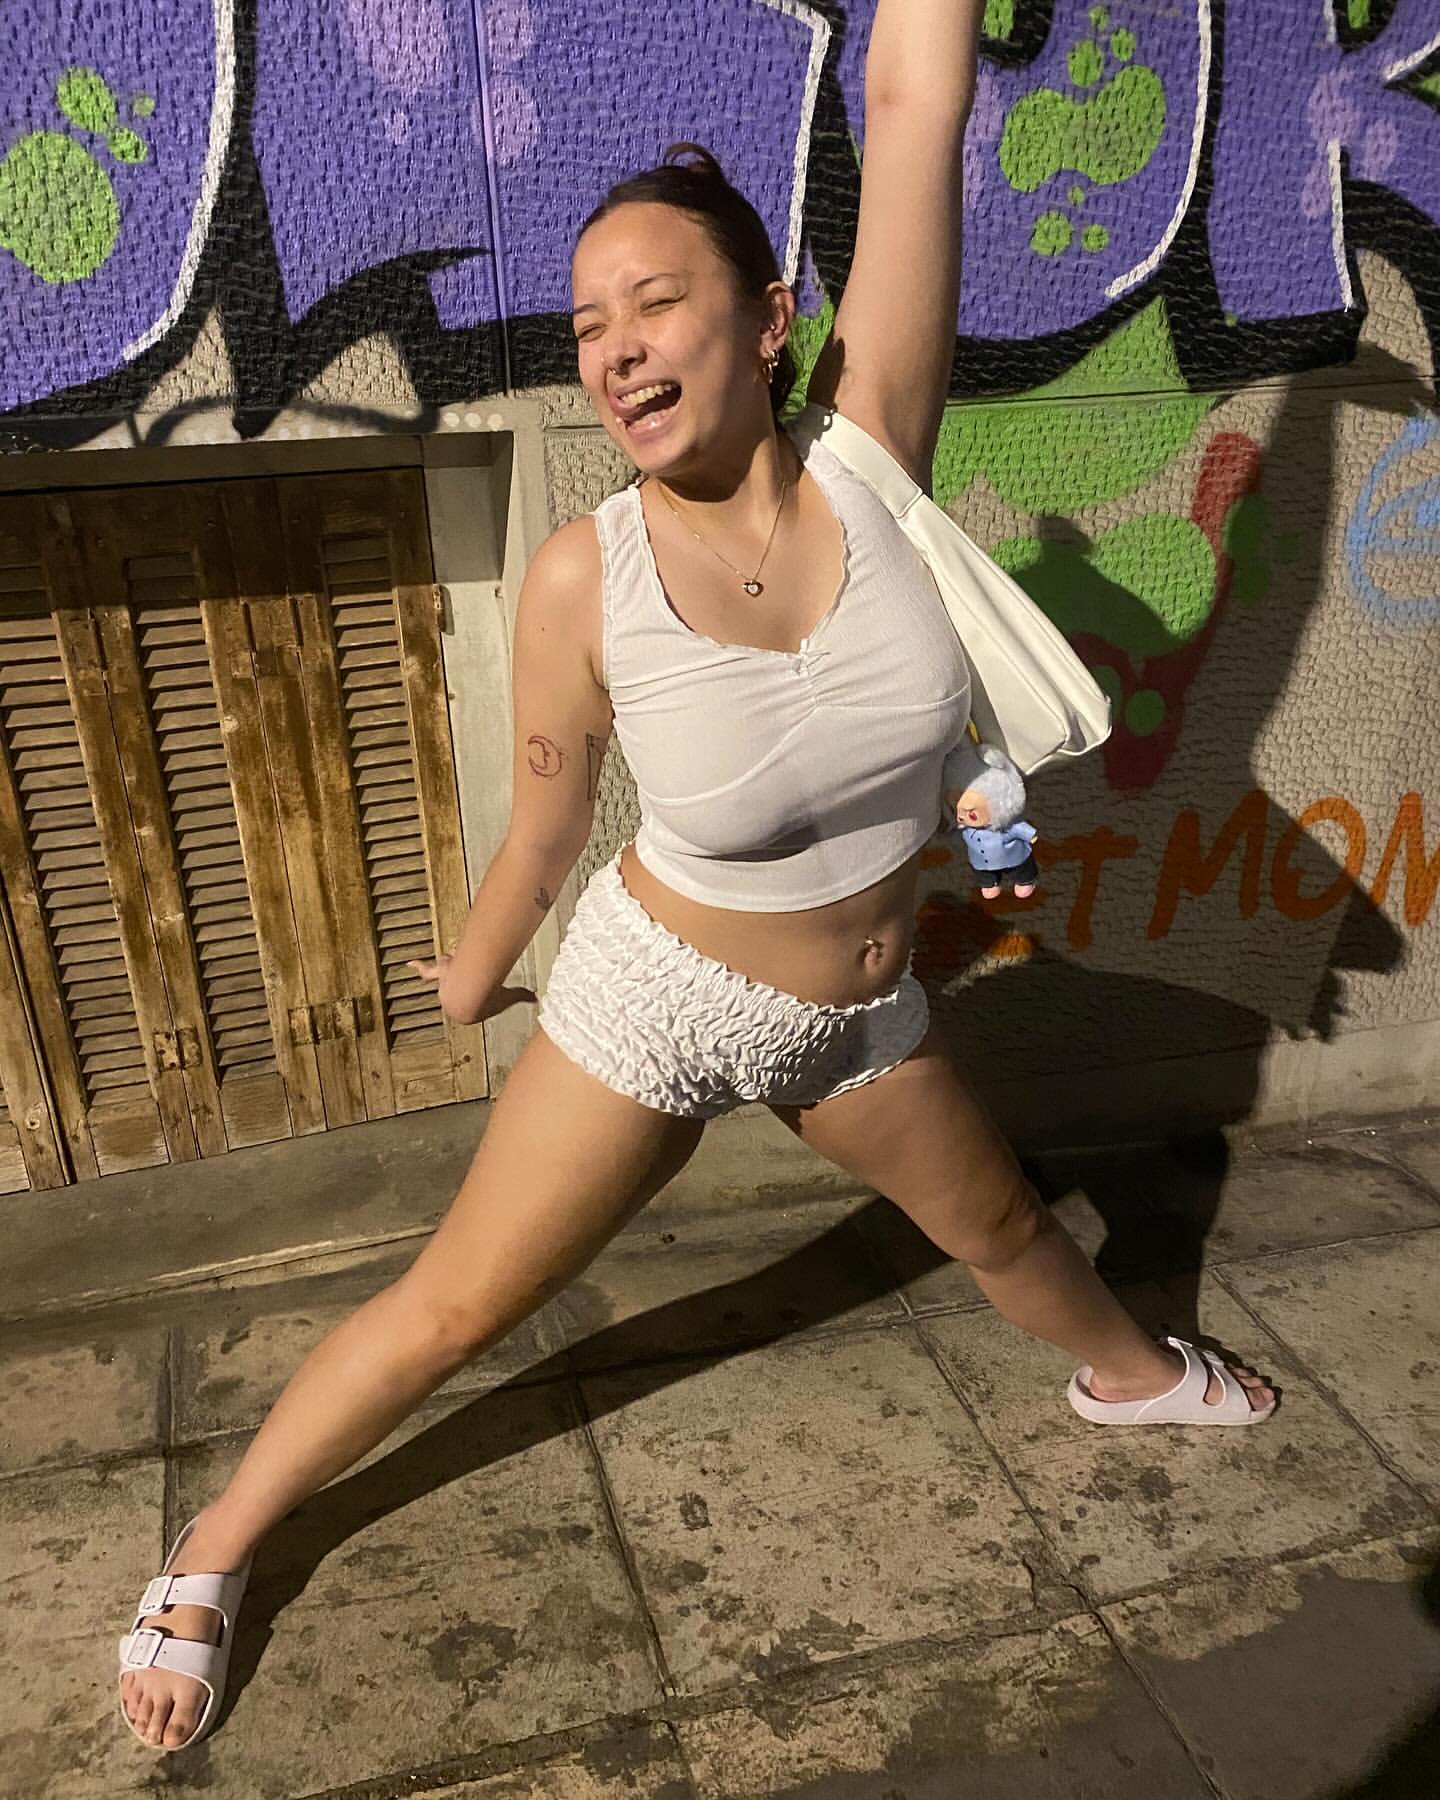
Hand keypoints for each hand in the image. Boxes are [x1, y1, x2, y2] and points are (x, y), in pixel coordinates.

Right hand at [405, 957, 537, 1023]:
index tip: (484, 983)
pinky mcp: (440, 974)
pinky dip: (418, 967)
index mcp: (469, 1001)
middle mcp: (457, 991)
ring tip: (451, 959)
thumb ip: (522, 995)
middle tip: (467, 969)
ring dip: (451, 963)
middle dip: (462, 968)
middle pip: (459, 973)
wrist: (469, 997)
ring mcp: (447, 981)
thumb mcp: (509, 996)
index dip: (479, 984)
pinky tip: (410, 964)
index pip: (473, 988)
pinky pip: (426, 970)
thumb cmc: (487, 1001)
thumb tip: (537, 997)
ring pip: (449, 965)